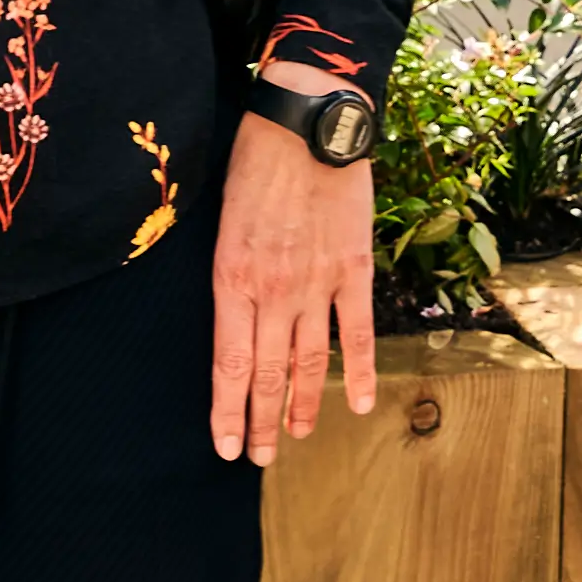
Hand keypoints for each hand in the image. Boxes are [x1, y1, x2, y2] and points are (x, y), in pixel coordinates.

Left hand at [209, 86, 380, 464]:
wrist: (307, 123)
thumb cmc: (256, 163)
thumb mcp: (222, 222)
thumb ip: (229, 274)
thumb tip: (231, 316)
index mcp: (231, 279)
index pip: (228, 365)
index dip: (227, 411)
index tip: (225, 446)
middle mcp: (272, 291)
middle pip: (267, 375)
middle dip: (261, 422)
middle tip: (259, 458)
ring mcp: (315, 284)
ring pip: (309, 362)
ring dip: (302, 406)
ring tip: (295, 437)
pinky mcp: (352, 269)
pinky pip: (357, 332)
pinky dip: (359, 371)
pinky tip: (358, 404)